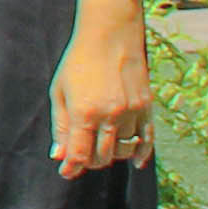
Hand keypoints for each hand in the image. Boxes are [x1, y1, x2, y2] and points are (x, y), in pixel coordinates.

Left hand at [54, 0, 155, 174]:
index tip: (65, 172)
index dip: (71, 167)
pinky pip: (148, 140)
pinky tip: (136, 162)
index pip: (79, 154)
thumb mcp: (60, 93)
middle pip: (102, 157)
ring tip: (100, 150)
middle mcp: (110, 116)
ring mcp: (132, 113)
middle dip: (88, 162)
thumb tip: (59, 155)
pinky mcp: (147, 107)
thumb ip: (61, 126)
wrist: (110, 36)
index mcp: (84, 113)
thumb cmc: (78, 63)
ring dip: (111, 156)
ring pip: (124, 150)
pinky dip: (142, 154)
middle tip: (80, 158)